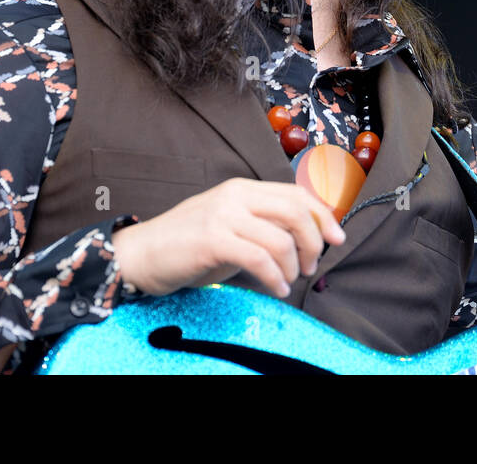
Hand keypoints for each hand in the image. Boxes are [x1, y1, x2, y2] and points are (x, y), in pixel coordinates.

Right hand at [111, 178, 345, 297]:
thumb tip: (304, 238)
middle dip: (313, 241)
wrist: (141, 254)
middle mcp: (235, 196)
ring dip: (293, 266)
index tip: (336, 238)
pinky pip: (260, 259)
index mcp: (242, 188)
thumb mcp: (230, 226)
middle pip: (295, 211)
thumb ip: (262, 225)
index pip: (296, 193)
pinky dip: (275, 277)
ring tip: (287, 281)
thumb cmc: (187, 244)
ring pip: (280, 239)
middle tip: (311, 266)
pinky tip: (276, 288)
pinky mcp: (213, 240)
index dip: (323, 215)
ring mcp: (223, 215)